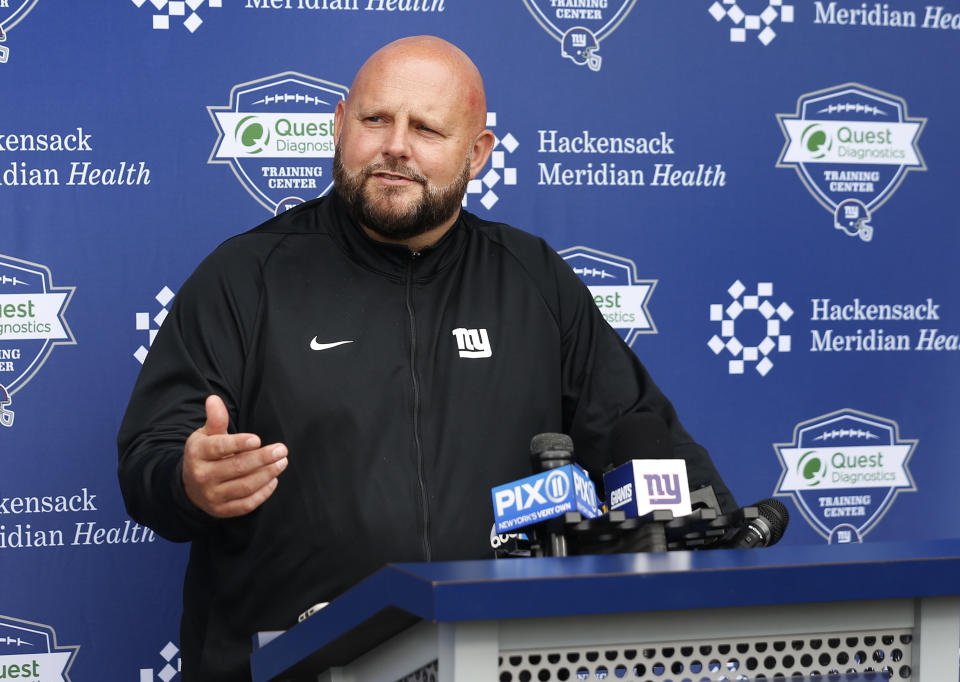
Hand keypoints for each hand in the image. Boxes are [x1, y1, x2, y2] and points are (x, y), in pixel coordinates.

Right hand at [182, 395, 287, 517]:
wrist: (190, 486)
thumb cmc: (206, 454)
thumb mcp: (207, 435)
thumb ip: (215, 419)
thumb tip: (214, 399)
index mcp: (197, 453)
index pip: (218, 448)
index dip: (238, 443)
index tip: (257, 439)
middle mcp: (202, 476)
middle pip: (236, 467)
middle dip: (262, 458)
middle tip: (281, 449)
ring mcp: (211, 496)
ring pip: (244, 487)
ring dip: (267, 474)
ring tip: (282, 462)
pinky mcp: (222, 510)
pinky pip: (246, 504)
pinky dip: (263, 493)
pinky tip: (273, 479)